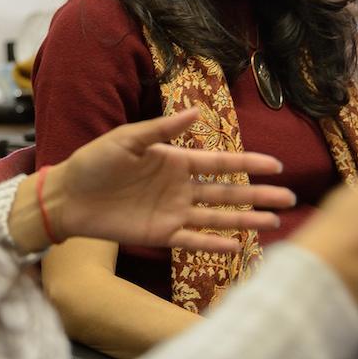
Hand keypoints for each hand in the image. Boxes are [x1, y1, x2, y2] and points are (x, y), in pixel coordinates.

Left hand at [49, 109, 295, 250]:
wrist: (68, 196)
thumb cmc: (94, 161)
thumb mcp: (127, 138)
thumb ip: (162, 128)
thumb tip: (196, 111)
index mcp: (175, 160)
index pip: (220, 163)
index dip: (248, 164)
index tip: (276, 165)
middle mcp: (180, 187)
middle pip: (228, 192)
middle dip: (259, 195)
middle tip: (290, 199)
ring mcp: (173, 212)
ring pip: (218, 217)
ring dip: (246, 220)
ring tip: (275, 224)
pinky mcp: (160, 234)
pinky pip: (193, 240)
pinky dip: (214, 244)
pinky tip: (238, 247)